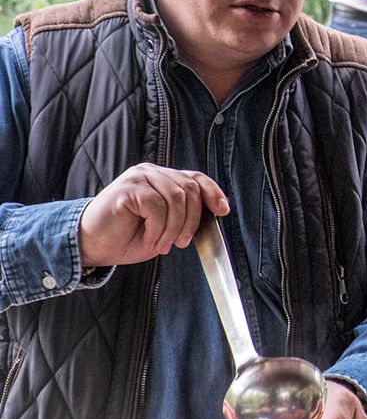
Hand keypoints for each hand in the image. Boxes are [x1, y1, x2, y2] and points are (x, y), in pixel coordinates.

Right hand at [78, 163, 229, 266]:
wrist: (92, 245)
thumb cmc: (126, 237)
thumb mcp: (165, 226)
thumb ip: (184, 214)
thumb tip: (213, 213)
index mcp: (163, 178)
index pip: (196, 179)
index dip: (213, 193)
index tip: (224, 211)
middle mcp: (152, 172)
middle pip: (189, 190)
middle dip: (191, 221)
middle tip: (181, 242)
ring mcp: (140, 177)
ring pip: (176, 199)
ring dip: (173, 228)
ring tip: (162, 244)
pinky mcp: (128, 187)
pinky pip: (156, 206)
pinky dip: (157, 228)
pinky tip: (150, 239)